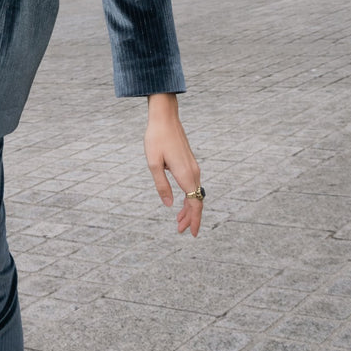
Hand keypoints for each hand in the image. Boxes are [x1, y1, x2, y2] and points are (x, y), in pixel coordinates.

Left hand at [145, 93, 202, 235]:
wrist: (165, 117)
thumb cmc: (156, 138)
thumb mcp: (153, 163)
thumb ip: (161, 185)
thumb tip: (169, 205)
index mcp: (185, 174)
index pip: (194, 202)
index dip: (194, 219)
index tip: (192, 233)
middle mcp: (193, 172)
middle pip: (197, 201)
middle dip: (191, 217)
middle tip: (181, 230)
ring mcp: (193, 167)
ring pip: (195, 193)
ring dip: (189, 208)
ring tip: (179, 221)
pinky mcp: (190, 163)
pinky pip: (193, 185)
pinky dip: (188, 197)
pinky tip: (180, 202)